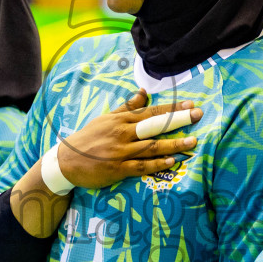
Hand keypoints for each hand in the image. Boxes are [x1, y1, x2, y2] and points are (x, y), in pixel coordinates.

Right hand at [55, 90, 200, 190]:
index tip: (190, 104)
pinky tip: (172, 162)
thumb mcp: (106, 118)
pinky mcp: (117, 169)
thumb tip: (143, 92)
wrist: (66, 161)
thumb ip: (127, 107)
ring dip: (173, 144)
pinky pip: (140, 166)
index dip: (171, 108)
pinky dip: (156, 164)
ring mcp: (120, 151)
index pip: (150, 111)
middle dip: (177, 119)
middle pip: (154, 125)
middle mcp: (122, 133)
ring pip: (151, 146)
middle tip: (197, 114)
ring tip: (192, 141)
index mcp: (121, 120)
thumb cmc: (88, 139)